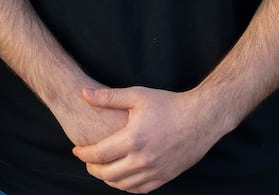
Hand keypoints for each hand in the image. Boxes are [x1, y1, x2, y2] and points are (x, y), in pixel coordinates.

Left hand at [70, 86, 223, 192]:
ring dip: (108, 179)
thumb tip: (84, 93)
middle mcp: (144, 159)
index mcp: (133, 139)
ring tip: (101, 168)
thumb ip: (109, 97)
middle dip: (92, 169)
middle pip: (108, 174)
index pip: (99, 154)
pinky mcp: (166, 177)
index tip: (77, 150)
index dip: (83, 154)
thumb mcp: (137, 96)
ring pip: (123, 185)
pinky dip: (126, 186)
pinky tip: (121, 176)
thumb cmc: (169, 105)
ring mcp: (156, 171)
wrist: (201, 119)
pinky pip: (140, 189)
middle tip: (87, 161)